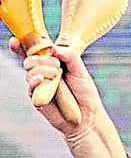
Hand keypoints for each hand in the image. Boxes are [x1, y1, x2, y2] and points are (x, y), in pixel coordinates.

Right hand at [9, 36, 125, 157]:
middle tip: (57, 65)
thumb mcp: (81, 72)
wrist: (88, 118)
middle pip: (29, 60)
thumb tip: (55, 48)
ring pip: (29, 71)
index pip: (33, 52)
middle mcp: (42, 73)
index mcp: (51, 64)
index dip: (22, 45)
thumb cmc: (84, 94)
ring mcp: (38, 86)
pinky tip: (41, 80)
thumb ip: (70, 56)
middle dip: (39, 59)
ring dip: (40, 69)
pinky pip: (30, 87)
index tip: (16, 40)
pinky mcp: (36, 98)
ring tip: (56, 74)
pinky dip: (34, 81)